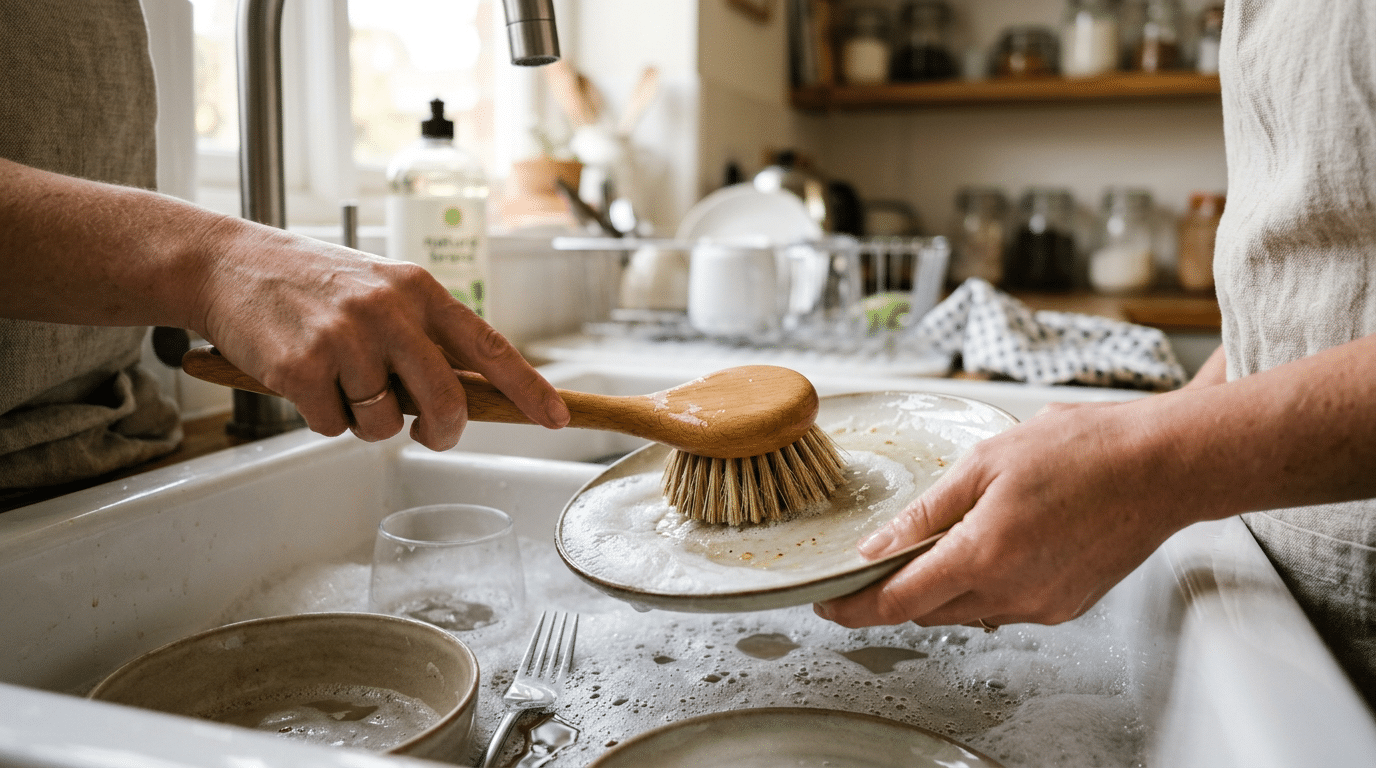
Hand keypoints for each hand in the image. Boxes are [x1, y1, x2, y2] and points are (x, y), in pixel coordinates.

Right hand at [190, 219, 569, 448]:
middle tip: (429, 433)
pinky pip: (333, 428)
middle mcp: (388, 312)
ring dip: (366, 421)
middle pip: (446, 400)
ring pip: (385, 423)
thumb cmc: (311, 281)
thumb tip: (467, 391)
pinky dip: (321, 419)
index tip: (556, 417)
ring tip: (339, 381)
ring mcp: (344, 340)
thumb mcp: (381, 289)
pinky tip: (304, 381)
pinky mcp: (302, 369)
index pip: (488, 345)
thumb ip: (424, 333)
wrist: (227, 264)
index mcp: (418, 290)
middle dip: (443, 431)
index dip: (528, 388)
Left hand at [814, 398, 1188, 629]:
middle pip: (927, 611)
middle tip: (877, 561)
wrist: (1162, 467)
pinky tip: (990, 547)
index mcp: (983, 556)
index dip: (854, 607)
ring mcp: (1042, 605)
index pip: (897, 602)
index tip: (829, 603)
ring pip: (966, 611)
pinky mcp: (1066, 605)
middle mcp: (1012, 593)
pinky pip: (1004, 607)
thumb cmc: (1083, 450)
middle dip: (895, 592)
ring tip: (941, 541)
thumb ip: (925, 513)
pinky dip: (982, 586)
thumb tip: (876, 547)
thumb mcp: (984, 463)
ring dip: (941, 587)